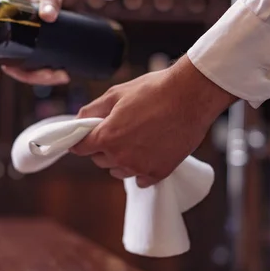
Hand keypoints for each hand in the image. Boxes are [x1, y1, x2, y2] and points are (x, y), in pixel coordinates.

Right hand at [0, 0, 113, 84]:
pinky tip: (63, 73)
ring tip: (63, 76)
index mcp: (9, 20)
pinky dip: (49, 73)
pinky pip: (40, 65)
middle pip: (13, 65)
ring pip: (28, 69)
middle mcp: (17, 34)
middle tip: (55, 75)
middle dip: (31, 76)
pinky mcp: (44, 48)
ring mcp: (30, 43)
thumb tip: (47, 15)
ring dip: (42, 77)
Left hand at [69, 56, 237, 186]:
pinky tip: (149, 153)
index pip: (80, 148)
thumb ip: (91, 110)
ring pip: (118, 171)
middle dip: (103, 147)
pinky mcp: (159, 172)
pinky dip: (141, 169)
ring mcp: (140, 167)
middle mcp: (120, 157)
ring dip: (121, 159)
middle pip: (99, 160)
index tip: (85, 138)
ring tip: (137, 139)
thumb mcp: (115, 94)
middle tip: (118, 130)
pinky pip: (140, 180)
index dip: (81, 141)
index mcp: (107, 137)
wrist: (191, 95)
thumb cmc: (154, 91)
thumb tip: (78, 121)